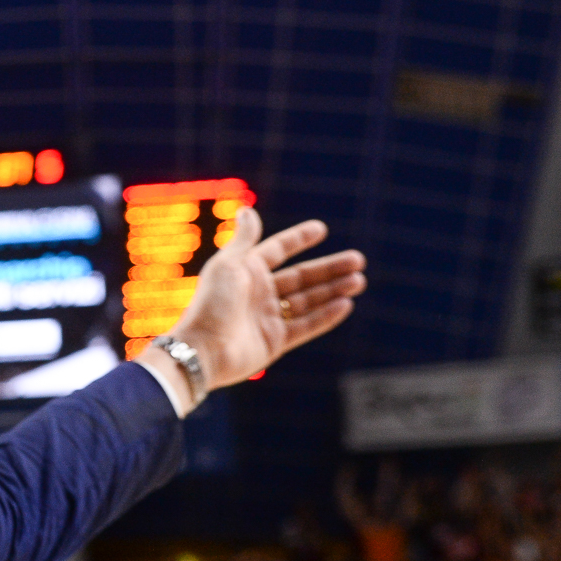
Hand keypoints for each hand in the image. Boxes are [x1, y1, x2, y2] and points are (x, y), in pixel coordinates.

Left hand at [165, 208, 366, 389]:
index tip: (321, 229)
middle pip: (300, 277)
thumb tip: (247, 210)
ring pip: (307, 301)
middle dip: (329, 269)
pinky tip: (346, 305)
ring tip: (358, 281)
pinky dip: (325, 316)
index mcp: (246, 272)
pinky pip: (305, 326)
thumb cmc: (211, 304)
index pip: (277, 250)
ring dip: (333, 290)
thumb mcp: (227, 265)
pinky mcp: (273, 342)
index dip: (298, 240)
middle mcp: (258, 293)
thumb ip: (244, 240)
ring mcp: (267, 318)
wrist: (202, 350)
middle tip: (358, 260)